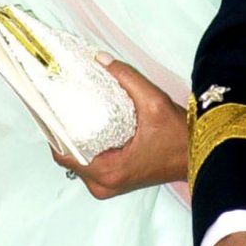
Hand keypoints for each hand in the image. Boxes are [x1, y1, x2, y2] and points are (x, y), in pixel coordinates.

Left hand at [52, 58, 187, 198]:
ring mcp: (109, 186)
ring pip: (78, 162)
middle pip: (68, 158)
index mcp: (109, 171)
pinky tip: (86, 128)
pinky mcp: (115, 182)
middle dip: (62, 134)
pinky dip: (85, 148)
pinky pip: (89, 165)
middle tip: (58, 107)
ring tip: (70, 114)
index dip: (52, 131)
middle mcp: (105, 184)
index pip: (64, 154)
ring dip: (73, 141)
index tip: (46, 111)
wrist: (199, 157)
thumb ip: (127, 78)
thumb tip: (100, 59)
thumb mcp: (154, 102)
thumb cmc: (180, 139)